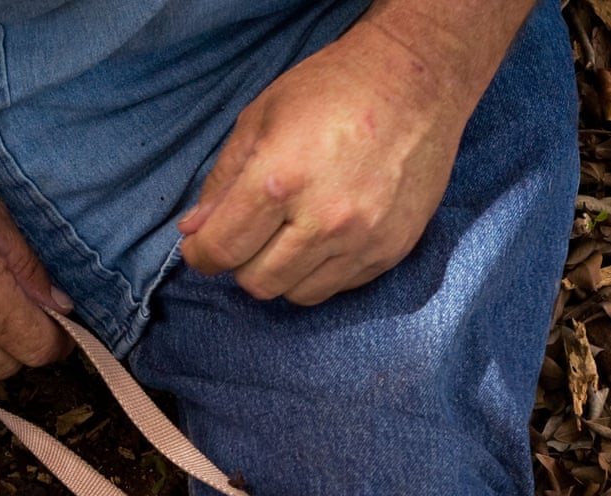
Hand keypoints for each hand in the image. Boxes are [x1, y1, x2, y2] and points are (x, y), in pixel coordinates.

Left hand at [177, 19, 467, 305]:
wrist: (416, 86)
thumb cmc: (333, 92)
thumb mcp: (262, 118)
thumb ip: (224, 181)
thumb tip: (194, 231)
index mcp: (279, 179)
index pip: (223, 247)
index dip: (203, 254)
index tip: (202, 248)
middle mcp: (322, 220)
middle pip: (259, 283)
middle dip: (243, 264)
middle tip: (249, 238)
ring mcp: (360, 241)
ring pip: (298, 294)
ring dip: (283, 273)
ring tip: (288, 238)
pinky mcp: (388, 253)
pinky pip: (338, 287)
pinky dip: (320, 272)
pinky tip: (324, 238)